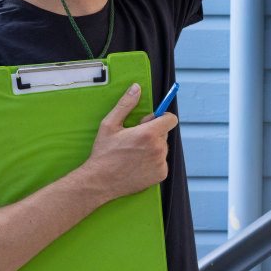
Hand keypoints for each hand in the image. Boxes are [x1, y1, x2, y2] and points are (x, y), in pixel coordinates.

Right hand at [84, 83, 176, 201]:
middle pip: (165, 133)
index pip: (171, 119)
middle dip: (153, 133)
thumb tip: (136, 88)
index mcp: (148, 134)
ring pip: (163, 148)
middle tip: (134, 139)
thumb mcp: (110, 125)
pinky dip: (153, 161)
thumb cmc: (103, 153)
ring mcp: (160, 163)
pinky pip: (162, 162)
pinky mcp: (161, 175)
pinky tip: (137, 164)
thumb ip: (126, 104)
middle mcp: (158, 149)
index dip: (162, 117)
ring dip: (153, 147)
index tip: (150, 121)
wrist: (100, 182)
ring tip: (134, 153)